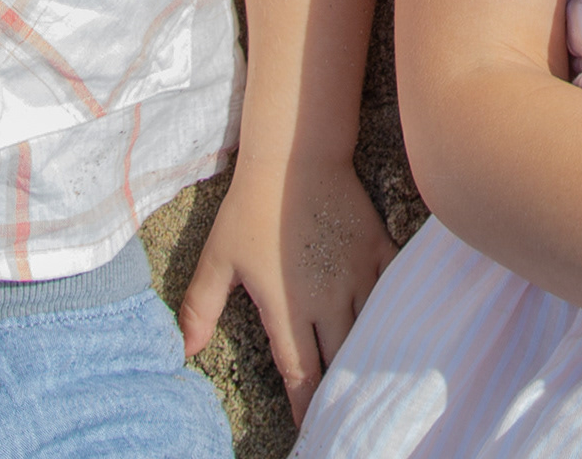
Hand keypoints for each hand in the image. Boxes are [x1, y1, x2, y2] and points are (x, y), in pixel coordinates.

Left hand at [177, 150, 395, 418]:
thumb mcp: (218, 258)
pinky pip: (391, 292)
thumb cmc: (251, 208)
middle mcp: (327, 299)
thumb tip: (183, 350)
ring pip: (370, 331)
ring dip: (367, 357)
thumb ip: (200, 307)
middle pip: (340, 359)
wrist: (296, 156)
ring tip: (369, 380)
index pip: (301, 371)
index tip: (309, 425)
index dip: (306, 404)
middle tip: (339, 408)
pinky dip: (393, 314)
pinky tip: (398, 329)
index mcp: (288, 308)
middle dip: (339, 388)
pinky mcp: (377, 250)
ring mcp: (357, 275)